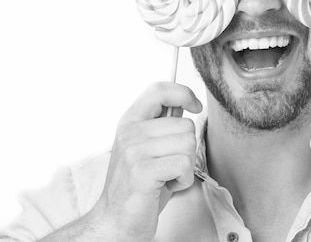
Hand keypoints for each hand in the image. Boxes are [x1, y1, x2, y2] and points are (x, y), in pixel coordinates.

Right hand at [91, 82, 201, 241]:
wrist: (116, 221)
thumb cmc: (136, 186)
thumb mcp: (147, 148)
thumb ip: (162, 124)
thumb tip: (182, 102)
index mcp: (130, 122)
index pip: (159, 90)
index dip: (183, 93)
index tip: (194, 105)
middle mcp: (130, 132)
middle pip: (185, 124)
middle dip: (185, 148)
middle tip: (167, 165)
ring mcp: (135, 151)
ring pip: (188, 144)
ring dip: (185, 166)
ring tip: (165, 176)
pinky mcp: (143, 171)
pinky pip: (184, 164)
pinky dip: (183, 179)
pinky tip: (166, 186)